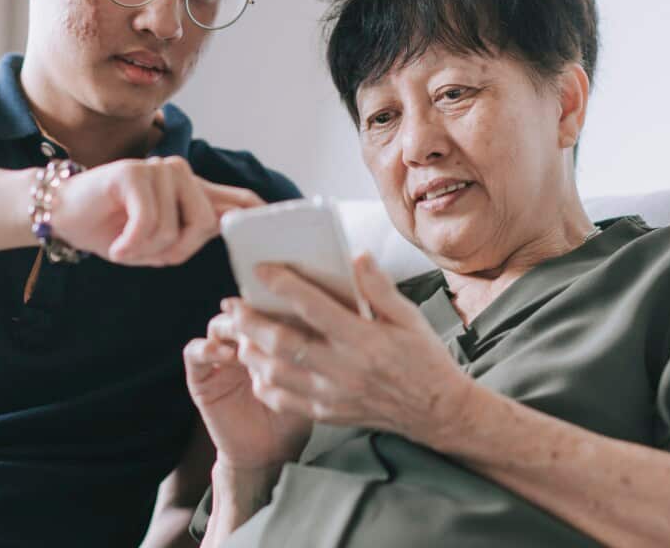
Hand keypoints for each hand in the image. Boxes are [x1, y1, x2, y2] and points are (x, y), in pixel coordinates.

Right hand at [51, 156, 261, 265]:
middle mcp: (181, 174)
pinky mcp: (134, 173)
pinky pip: (148, 223)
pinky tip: (116, 245)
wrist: (62, 216)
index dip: (264, 213)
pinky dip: (130, 244)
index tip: (288, 223)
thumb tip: (225, 230)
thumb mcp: (158, 242)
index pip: (240, 199)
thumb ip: (191, 236)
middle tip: (146, 253)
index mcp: (192, 192)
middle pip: (206, 224)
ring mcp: (158, 169)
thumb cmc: (111, 230)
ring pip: (173, 229)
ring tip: (125, 242)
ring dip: (145, 249)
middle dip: (176, 251)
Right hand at [183, 300, 312, 473]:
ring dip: (230, 325)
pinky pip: (194, 353)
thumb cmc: (296, 416)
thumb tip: (330, 317)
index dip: (275, 298)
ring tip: (244, 334)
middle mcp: (243, 344)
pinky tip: (224, 353)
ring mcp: (220, 358)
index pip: (267, 306)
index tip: (289, 296)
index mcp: (269, 338)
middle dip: (253, 308)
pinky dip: (206, 348)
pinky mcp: (201, 378)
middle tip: (263, 310)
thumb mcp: (309, 379)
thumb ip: (311, 351)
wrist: (270, 454)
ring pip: (218, 326)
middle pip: (243, 311)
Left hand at [232, 254, 474, 446]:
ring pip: (276, 373)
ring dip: (252, 351)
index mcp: (364, 339)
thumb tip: (357, 256)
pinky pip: (283, 400)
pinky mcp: (327, 413)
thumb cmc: (423, 359)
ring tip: (240, 332)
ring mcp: (333, 395)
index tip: (261, 269)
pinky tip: (258, 367)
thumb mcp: (409, 317)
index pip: (314, 307)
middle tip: (233, 304)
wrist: (436, 412)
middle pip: (283, 343)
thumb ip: (380, 287)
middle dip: (251, 321)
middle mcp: (344, 369)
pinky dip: (264, 383)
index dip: (283, 285)